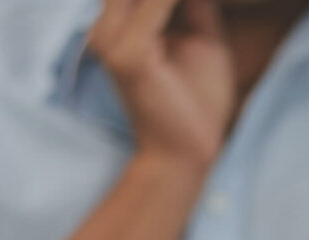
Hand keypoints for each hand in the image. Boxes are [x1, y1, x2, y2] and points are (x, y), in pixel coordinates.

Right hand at [90, 0, 235, 164]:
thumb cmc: (196, 102)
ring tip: (200, 2)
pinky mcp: (128, 54)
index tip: (193, 0)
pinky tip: (200, 0)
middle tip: (199, 0)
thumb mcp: (203, 39)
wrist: (188, 154)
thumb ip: (196, 5)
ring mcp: (111, 39)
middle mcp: (104, 28)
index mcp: (118, 24)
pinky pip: (157, 3)